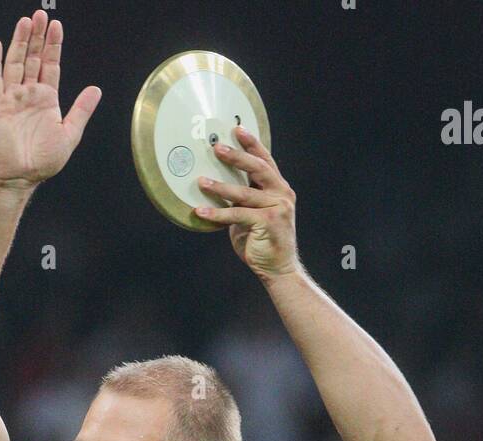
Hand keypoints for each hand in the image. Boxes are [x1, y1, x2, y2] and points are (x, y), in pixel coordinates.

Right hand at [0, 11, 100, 188]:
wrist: (19, 176)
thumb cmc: (42, 162)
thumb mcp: (69, 135)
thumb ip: (81, 111)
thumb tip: (96, 90)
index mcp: (47, 100)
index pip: (51, 65)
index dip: (54, 46)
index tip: (56, 27)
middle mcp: (29, 95)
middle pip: (33, 58)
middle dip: (37, 37)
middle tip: (40, 16)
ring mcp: (12, 98)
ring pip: (15, 63)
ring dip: (19, 43)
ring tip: (24, 23)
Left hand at [193, 126, 299, 279]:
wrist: (278, 268)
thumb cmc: (262, 242)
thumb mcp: (252, 215)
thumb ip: (243, 199)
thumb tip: (218, 184)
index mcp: (279, 189)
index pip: (265, 161)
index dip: (252, 144)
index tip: (237, 129)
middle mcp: (282, 194)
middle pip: (258, 169)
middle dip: (237, 156)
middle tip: (216, 147)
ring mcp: (277, 208)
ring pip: (244, 193)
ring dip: (220, 186)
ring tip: (201, 181)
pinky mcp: (268, 223)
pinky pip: (237, 215)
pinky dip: (217, 213)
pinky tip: (201, 211)